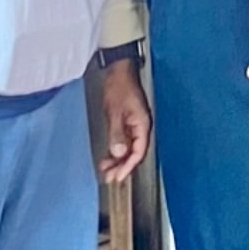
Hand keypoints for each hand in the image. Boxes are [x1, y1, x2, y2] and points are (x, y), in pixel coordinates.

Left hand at [98, 63, 152, 183]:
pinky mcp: (128, 122)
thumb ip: (117, 133)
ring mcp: (135, 125)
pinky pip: (125, 141)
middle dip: (122, 166)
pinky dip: (117, 150)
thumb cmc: (119, 87)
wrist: (119, 71)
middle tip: (109, 178)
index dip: (128, 166)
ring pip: (129, 149)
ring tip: (105, 170)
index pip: (138, 152)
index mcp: (142, 124)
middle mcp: (141, 127)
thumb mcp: (115, 111)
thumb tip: (119, 152)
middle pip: (134, 153)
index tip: (118, 176)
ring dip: (118, 160)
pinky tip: (108, 156)